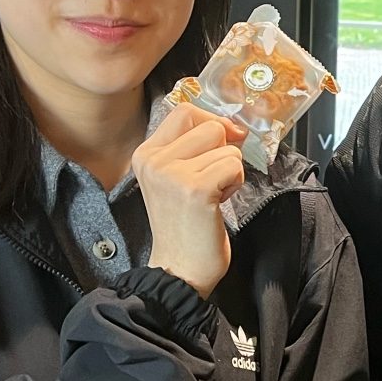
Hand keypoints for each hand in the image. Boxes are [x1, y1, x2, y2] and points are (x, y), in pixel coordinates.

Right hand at [135, 103, 246, 299]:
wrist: (179, 269)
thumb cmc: (185, 226)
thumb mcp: (176, 178)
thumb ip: (193, 148)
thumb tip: (233, 125)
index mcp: (147, 154)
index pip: (185, 111)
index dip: (212, 121)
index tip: (223, 142)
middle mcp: (155, 160)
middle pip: (211, 126)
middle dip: (224, 151)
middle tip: (213, 181)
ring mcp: (173, 173)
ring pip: (228, 147)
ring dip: (230, 171)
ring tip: (213, 195)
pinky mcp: (196, 189)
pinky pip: (234, 165)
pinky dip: (235, 183)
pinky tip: (219, 202)